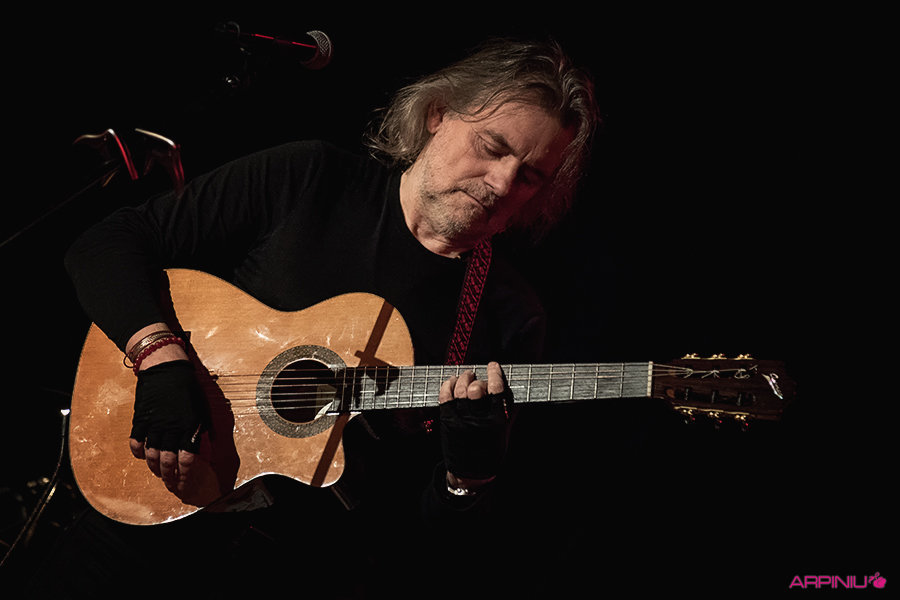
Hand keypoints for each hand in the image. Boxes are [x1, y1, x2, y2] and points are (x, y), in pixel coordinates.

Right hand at [129, 360, 208, 497]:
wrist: (166, 369)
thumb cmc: (187, 388)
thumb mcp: (201, 408)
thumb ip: (202, 429)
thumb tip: (206, 445)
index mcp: (189, 427)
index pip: (187, 459)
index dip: (186, 475)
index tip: (185, 483)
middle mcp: (172, 429)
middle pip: (168, 462)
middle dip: (170, 478)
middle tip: (171, 485)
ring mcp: (154, 425)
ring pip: (152, 455)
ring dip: (154, 468)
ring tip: (158, 473)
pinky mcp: (141, 419)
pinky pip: (136, 441)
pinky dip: (138, 452)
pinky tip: (142, 456)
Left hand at [438, 361, 511, 482]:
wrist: (471, 473)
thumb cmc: (490, 452)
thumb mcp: (505, 433)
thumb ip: (509, 411)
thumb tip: (512, 389)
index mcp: (496, 422)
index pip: (497, 390)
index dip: (495, 374)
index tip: (493, 366)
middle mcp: (478, 420)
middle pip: (477, 389)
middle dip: (478, 379)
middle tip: (477, 375)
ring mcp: (460, 420)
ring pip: (460, 390)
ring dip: (464, 378)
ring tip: (467, 376)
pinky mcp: (447, 421)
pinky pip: (445, 397)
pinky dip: (448, 385)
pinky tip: (452, 382)